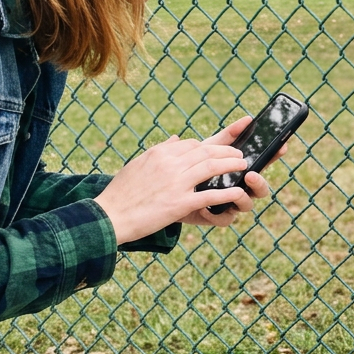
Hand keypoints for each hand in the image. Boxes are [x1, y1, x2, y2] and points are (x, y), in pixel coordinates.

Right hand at [94, 135, 248, 244]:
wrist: (110, 216)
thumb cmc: (122, 192)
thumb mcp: (138, 164)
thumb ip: (159, 150)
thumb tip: (175, 138)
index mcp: (159, 153)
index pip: (191, 143)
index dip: (209, 146)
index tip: (219, 151)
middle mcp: (169, 164)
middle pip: (206, 151)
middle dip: (226, 151)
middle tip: (239, 155)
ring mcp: (175, 183)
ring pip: (211, 167)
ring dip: (231, 164)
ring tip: (243, 165)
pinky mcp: (179, 203)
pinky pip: (210, 195)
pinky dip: (227, 193)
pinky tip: (238, 192)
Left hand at [177, 115, 289, 227]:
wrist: (171, 189)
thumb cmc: (195, 167)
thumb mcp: (209, 149)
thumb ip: (228, 136)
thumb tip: (248, 118)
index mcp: (243, 171)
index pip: (263, 163)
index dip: (274, 156)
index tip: (281, 146)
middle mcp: (241, 188)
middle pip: (261, 188)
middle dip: (260, 183)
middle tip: (251, 175)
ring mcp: (231, 203)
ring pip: (247, 205)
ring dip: (243, 199)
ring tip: (236, 192)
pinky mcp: (218, 217)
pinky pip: (225, 219)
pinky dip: (216, 214)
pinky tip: (205, 209)